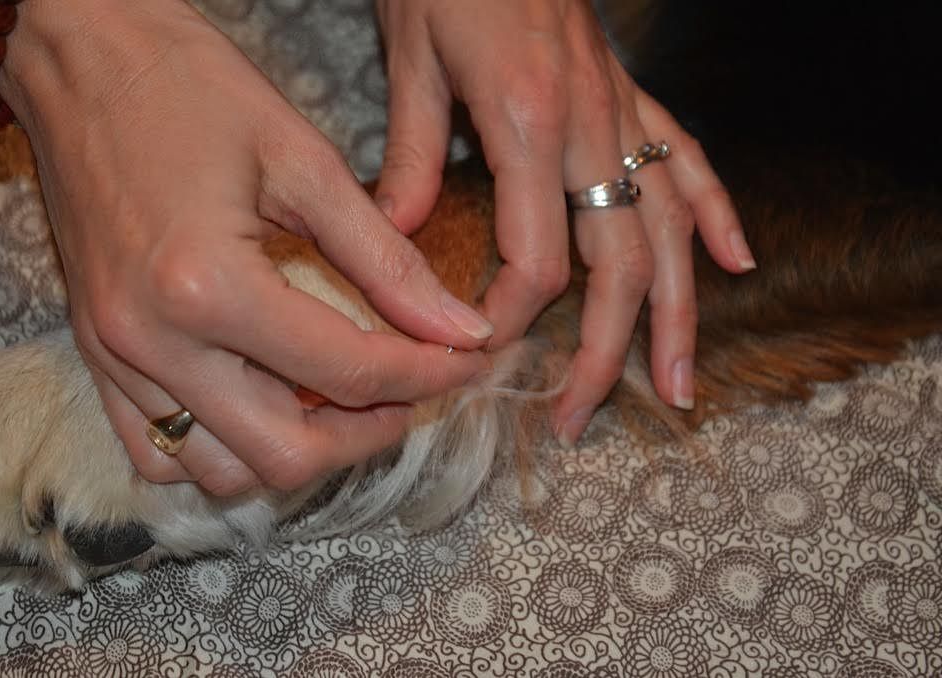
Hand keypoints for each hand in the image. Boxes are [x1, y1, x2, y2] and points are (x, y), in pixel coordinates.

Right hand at [0, 0, 491, 493]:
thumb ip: (387, 261)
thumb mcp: (306, 163)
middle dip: (369, 433)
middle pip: (286, 453)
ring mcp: (116, 356)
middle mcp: (152, 341)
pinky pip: (156, 451)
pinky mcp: (94, 354)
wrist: (80, 59)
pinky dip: (223, 446)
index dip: (426, 373)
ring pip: (220, 470)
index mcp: (207, 285)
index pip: (347, 371)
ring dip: (298, 449)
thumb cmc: (189, 88)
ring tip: (342, 398)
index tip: (465, 358)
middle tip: (412, 388)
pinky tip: (264, 401)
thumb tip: (457, 328)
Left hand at [375, 1, 753, 444]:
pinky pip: (691, 161)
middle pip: (617, 268)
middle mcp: (592, 128)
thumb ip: (408, 159)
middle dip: (602, 354)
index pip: (535, 261)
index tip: (477, 353)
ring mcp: (623, 112)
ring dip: (678, 316)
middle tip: (581, 419)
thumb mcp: (410, 62)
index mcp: (528, 126)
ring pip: (669, 233)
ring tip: (680, 386)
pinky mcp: (634, 96)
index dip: (508, 321)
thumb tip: (390, 247)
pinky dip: (717, 215)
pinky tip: (737, 264)